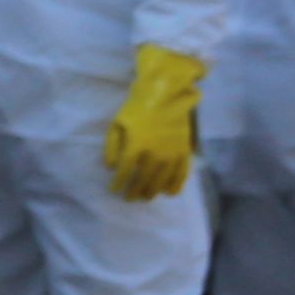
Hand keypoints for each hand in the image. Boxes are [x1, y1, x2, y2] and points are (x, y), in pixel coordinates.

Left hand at [102, 44, 205, 202]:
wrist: (165, 95)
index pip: (125, 172)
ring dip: (152, 191)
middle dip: (135, 191)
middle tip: (129, 198)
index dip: (118, 184)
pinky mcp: (184, 151)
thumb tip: (110, 167)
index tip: (114, 190)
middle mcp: (154, 153)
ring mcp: (171, 153)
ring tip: (145, 197)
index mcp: (136, 145)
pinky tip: (169, 193)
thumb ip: (112, 146)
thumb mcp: (117, 123)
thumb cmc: (137, 108)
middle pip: (143, 180)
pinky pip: (181, 174)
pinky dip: (175, 185)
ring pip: (162, 180)